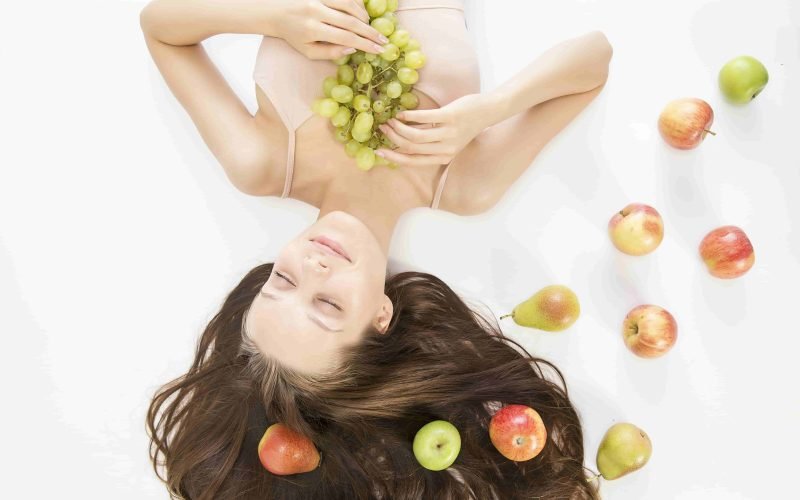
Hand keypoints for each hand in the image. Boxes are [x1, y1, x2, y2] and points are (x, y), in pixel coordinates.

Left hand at [267, 0, 387, 59]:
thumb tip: (352, 48)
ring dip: (364, 16)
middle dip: (370, 32)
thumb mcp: (308, 51)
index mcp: (313, 29)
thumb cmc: (293, 34)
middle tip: (383, 39)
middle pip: (351, 21)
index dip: (365, 44)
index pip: (346, 37)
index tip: (379, 50)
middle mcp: (316, 11)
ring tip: (370, 27)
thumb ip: (330, 52)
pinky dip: (356, 4)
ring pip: (350, 5)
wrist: (274, 11)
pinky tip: (360, 13)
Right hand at [375, 94, 488, 167]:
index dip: (394, 157)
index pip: (413, 161)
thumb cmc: (464, 125)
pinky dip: (410, 116)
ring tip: (391, 119)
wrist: (487, 111)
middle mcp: (446, 149)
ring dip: (399, 127)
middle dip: (393, 138)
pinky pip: (425, 118)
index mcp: (443, 157)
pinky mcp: (451, 117)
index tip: (379, 150)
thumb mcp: (446, 139)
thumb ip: (428, 142)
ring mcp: (449, 134)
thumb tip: (401, 140)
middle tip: (383, 128)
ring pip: (416, 135)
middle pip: (411, 147)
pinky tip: (402, 113)